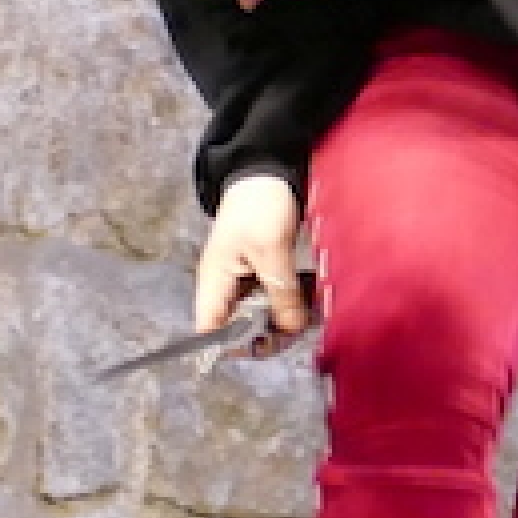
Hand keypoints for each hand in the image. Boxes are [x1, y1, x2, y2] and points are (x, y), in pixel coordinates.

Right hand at [195, 170, 307, 337]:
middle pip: (237, 328)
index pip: (210, 330)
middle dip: (265, 335)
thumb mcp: (273, 251)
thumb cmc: (260, 207)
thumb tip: (291, 329)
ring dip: (280, 320)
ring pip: (257, 316)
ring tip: (307, 317)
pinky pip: (271, 299)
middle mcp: (224, 287)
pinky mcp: (260, 273)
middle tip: (296, 331)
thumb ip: (281, 293)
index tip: (265, 346)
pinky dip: (287, 303)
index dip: (232, 345)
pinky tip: (307, 301)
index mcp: (215, 282)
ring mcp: (242, 280)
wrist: (267, 171)